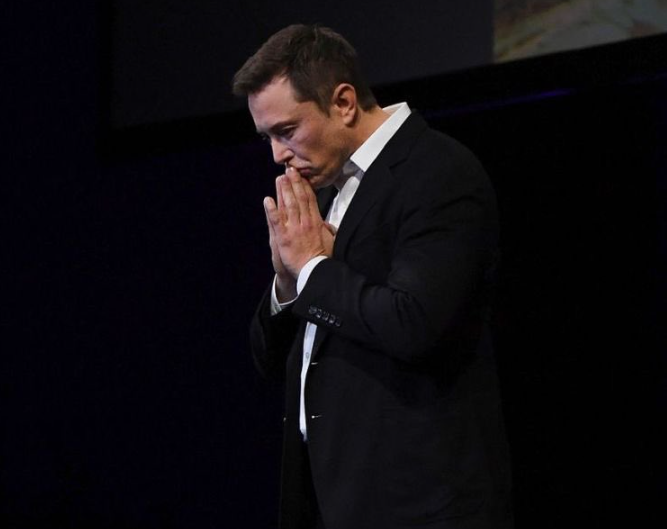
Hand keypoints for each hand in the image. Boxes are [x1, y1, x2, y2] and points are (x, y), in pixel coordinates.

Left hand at [263, 168, 334, 284]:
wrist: (315, 271)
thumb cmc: (323, 258)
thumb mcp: (331, 241)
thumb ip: (328, 230)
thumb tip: (328, 225)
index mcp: (316, 222)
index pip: (310, 199)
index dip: (305, 186)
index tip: (301, 176)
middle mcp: (305, 222)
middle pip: (299, 198)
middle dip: (294, 183)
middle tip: (289, 170)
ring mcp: (294, 229)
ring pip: (288, 206)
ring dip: (283, 191)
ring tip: (279, 179)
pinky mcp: (283, 237)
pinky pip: (276, 221)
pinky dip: (271, 210)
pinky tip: (267, 200)